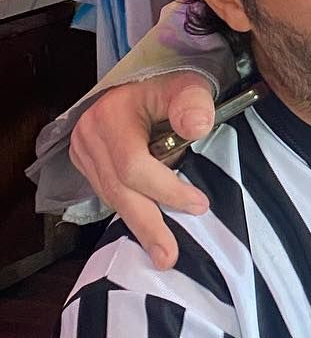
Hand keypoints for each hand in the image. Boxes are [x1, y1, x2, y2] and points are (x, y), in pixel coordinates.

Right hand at [70, 72, 215, 268]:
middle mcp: (88, 135)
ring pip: (110, 196)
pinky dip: (130, 210)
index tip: (199, 205)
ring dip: (138, 224)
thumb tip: (197, 127)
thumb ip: (194, 103)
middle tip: (168, 256)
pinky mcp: (87, 162)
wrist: (144, 82)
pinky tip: (149, 229)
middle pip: (117, 189)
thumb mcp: (189, 85)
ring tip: (162, 253)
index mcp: (111, 116)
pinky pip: (108, 193)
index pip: (133, 165)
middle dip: (146, 224)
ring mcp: (83, 151)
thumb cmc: (171, 85)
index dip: (166, 189)